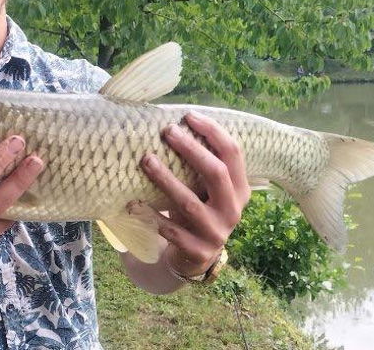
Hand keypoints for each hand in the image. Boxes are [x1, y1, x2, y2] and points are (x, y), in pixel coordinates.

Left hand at [135, 112, 250, 278]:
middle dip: (191, 149)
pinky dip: (151, 215)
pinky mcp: (197, 251)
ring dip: (165, 179)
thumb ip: (200, 164)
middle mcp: (233, 210)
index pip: (233, 153)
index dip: (213, 132)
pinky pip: (171, 231)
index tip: (188, 116)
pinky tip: (134, 203)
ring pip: (189, 203)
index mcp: (240, 189)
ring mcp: (217, 233)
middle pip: (216, 173)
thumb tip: (173, 122)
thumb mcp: (205, 188)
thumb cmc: (197, 209)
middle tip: (167, 131)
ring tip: (146, 160)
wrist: (194, 257)